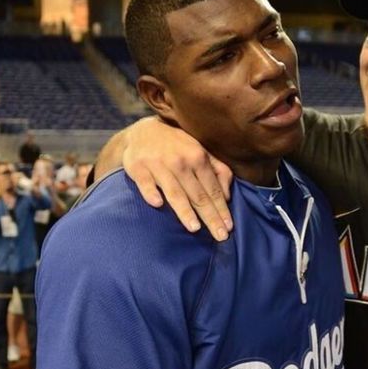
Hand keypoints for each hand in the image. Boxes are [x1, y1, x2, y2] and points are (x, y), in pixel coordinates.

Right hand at [121, 117, 233, 240]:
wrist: (143, 131)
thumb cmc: (177, 146)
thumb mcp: (200, 151)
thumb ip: (218, 171)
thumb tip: (227, 196)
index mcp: (198, 157)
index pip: (213, 189)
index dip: (222, 209)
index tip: (229, 227)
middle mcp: (179, 162)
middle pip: (198, 195)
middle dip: (210, 217)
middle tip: (220, 236)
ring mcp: (158, 165)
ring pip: (174, 192)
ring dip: (185, 210)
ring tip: (195, 228)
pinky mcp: (138, 168)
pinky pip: (145, 183)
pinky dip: (151, 192)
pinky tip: (157, 204)